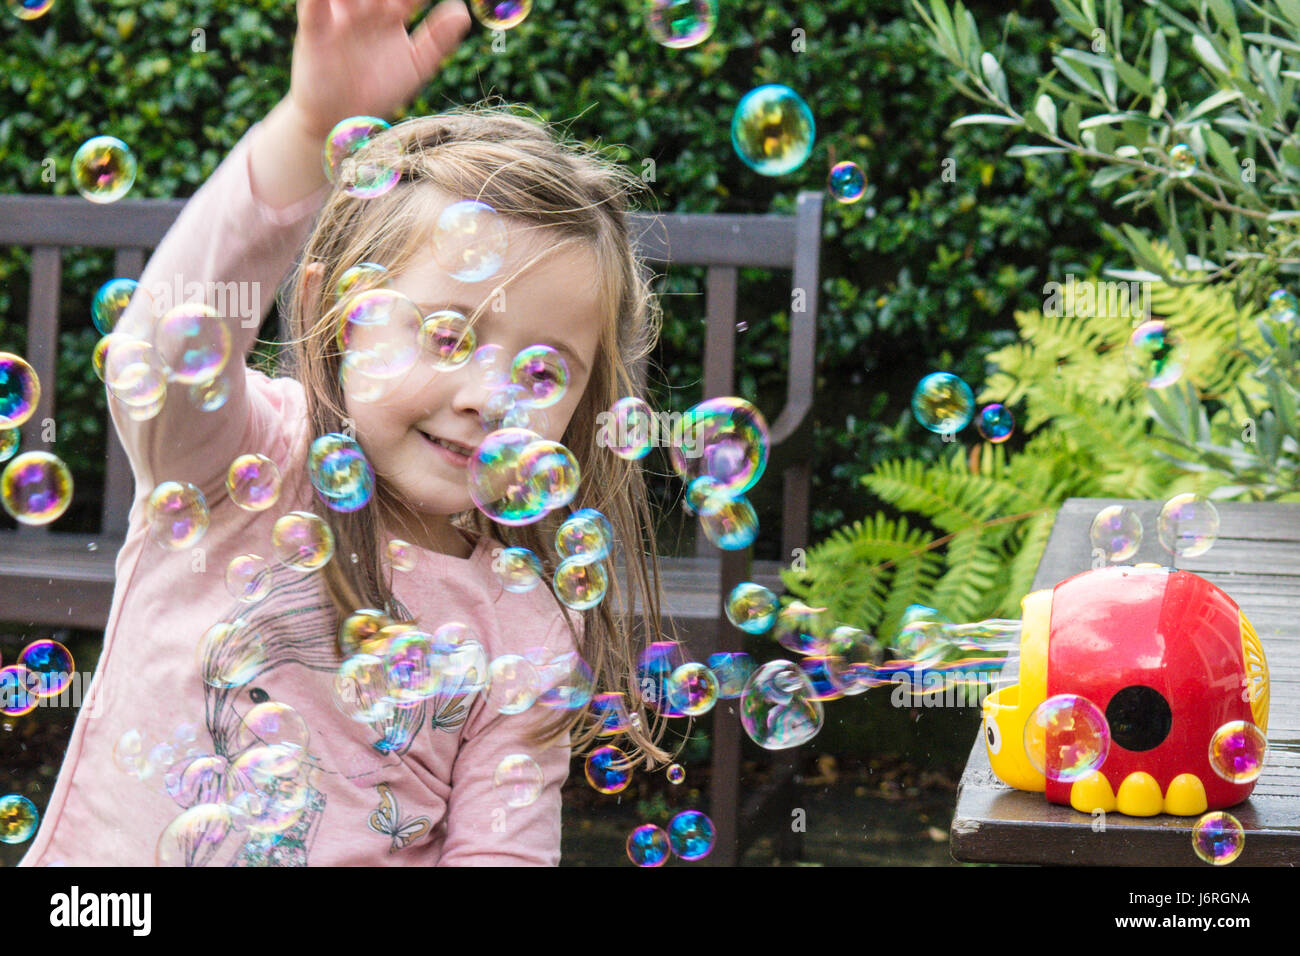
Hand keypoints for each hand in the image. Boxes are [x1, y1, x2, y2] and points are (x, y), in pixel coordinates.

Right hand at [288, 0, 472, 138]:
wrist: (340, 120)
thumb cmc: (380, 90)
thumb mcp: (416, 66)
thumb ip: (439, 40)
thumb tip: (463, 12)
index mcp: (392, 12)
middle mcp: (366, 8)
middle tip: (397, 0)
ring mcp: (340, 18)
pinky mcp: (314, 33)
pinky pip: (313, 7)